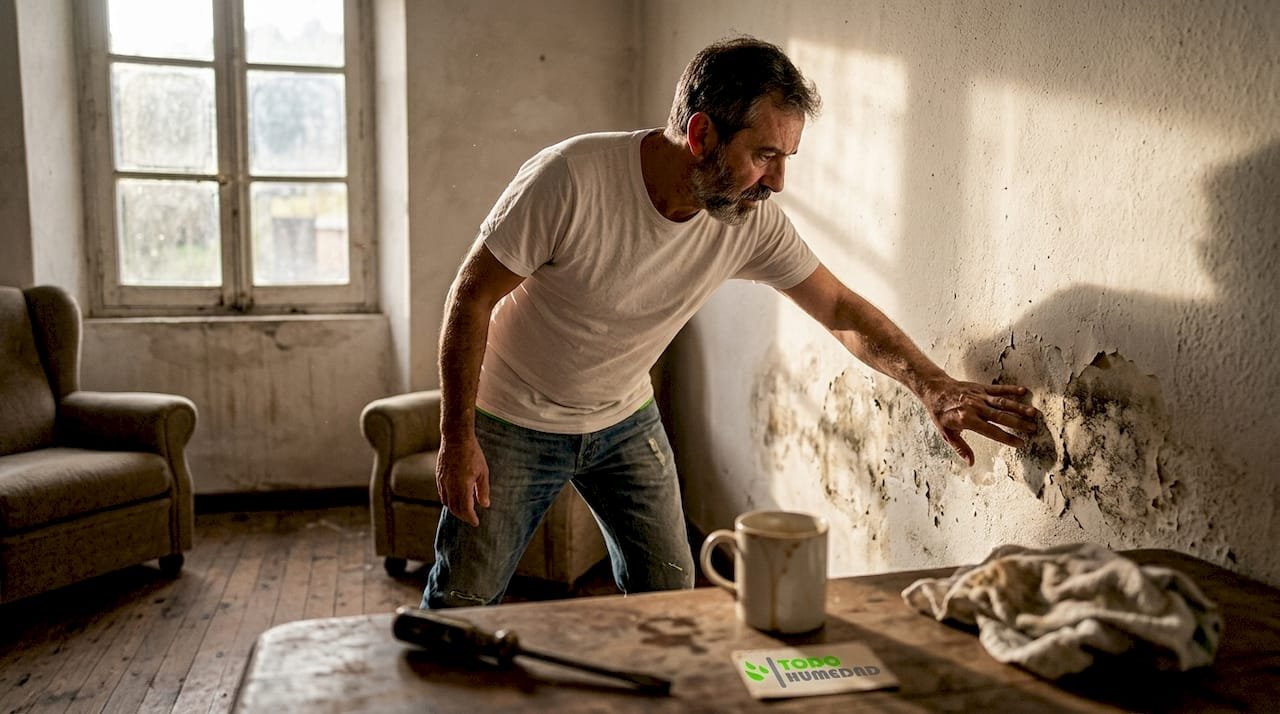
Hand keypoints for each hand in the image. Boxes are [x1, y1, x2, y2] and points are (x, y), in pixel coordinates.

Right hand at [435, 434, 490, 526]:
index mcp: (463, 485)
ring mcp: (443, 481)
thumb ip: (483, 489)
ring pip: (446, 502)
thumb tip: (485, 505)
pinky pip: (442, 494)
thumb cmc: (472, 453)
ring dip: (455, 509)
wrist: (455, 438)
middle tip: (471, 518)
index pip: (465, 509)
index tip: (476, 522)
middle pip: (454, 508)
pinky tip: (455, 498)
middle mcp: (450, 486)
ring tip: (464, 510)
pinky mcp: (439, 477)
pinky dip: (448, 500)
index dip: (470, 518)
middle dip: (463, 516)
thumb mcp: (483, 471)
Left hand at [920, 378, 1040, 465]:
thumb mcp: (946, 433)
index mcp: (968, 420)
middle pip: (1001, 417)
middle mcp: (976, 408)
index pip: (992, 431)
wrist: (935, 390)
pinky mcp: (981, 388)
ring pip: (1002, 402)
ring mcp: (979, 397)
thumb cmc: (940, 414)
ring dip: (1018, 407)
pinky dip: (1010, 389)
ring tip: (1033, 413)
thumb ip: (960, 447)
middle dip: (1018, 423)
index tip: (1021, 443)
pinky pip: (998, 389)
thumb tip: (971, 463)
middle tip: (1033, 429)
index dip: (1007, 438)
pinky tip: (1023, 391)